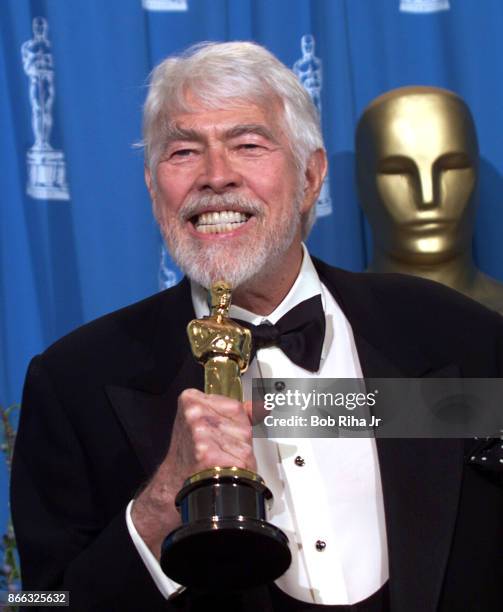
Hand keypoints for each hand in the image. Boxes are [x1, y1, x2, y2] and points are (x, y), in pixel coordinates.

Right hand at [131, 388, 254, 558]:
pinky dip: (240, 467)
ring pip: (244, 440)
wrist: (175, 483)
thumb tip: (256, 406)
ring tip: (221, 459)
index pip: (236, 406)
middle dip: (239, 439)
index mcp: (191, 400)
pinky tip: (223, 469)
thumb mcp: (206, 423)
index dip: (235, 425)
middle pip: (241, 422)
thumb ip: (232, 413)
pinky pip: (242, 457)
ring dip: (240, 453)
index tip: (223, 434)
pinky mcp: (208, 453)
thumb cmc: (191, 455)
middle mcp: (195, 413)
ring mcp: (201, 432)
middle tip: (220, 449)